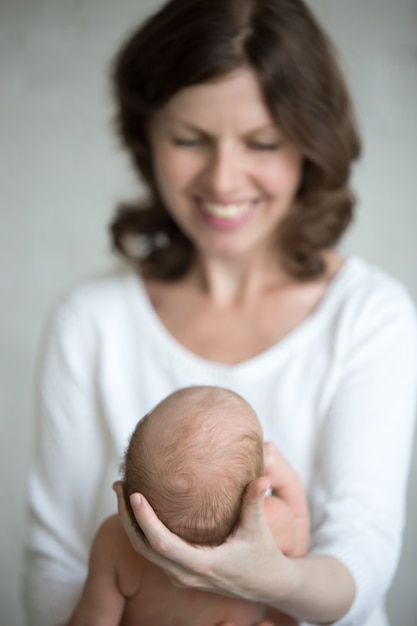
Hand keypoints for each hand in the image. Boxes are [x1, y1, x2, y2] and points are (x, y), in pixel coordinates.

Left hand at [113, 477, 289, 600]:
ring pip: (144, 551)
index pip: (161, 543)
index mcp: (200, 565)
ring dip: (130, 523)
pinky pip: (152, 553)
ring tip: (123, 493)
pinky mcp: (181, 574)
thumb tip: (262, 475)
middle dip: (126, 516)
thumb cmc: (263, 555)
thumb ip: (254, 502)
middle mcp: (185, 574)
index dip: (144, 519)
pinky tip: (140, 510)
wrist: (267, 586)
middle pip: (142, 547)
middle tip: (118, 484)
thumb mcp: (258, 530)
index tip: (134, 493)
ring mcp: (181, 577)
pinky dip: (140, 531)